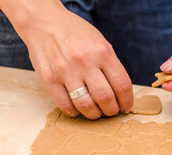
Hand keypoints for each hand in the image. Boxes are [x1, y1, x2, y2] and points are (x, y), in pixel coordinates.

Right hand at [0, 0, 132, 118]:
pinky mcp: (49, 79)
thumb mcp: (100, 43)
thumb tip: (121, 93)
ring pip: (86, 105)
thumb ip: (111, 66)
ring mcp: (66, 71)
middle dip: (112, 110)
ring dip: (94, 114)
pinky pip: (65, 105)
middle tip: (111, 112)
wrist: (45, 23)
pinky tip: (78, 109)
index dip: (126, 101)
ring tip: (96, 113)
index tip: (125, 107)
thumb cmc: (76, 34)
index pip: (122, 85)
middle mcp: (85, 62)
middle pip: (105, 98)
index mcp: (102, 52)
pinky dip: (75, 112)